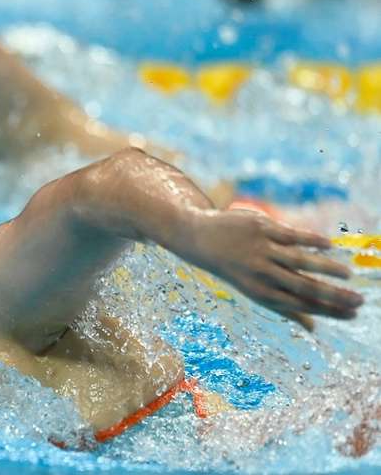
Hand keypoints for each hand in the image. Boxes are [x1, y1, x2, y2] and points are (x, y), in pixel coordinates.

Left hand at [184, 209, 362, 329]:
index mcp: (262, 293)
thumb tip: (314, 330)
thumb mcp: (255, 290)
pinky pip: (291, 235)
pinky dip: (311, 240)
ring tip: (348, 275)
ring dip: (327, 268)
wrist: (198, 238)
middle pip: (304, 287)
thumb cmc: (234, 268)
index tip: (354, 314)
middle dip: (335, 296)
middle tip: (361, 301)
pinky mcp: (261, 228)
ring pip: (300, 261)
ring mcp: (261, 250)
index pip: (302, 305)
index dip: (329, 311)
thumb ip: (286, 308)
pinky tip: (330, 245)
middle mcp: (262, 274)